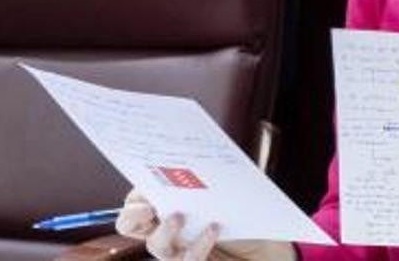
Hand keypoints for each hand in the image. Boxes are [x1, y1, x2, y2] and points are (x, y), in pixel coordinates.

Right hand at [116, 191, 294, 260]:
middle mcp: (167, 230)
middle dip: (132, 214)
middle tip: (147, 206)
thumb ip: (213, 174)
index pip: (136, 200)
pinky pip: (186, 260)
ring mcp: (178, 252)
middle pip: (130, 225)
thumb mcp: (230, 189)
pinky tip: (213, 229)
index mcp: (168, 205)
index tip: (144, 180)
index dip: (135, 192)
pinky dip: (198, 245)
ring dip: (165, 231)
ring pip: (156, 246)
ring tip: (180, 217)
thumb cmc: (245, 215)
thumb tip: (204, 147)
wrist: (268, 249)